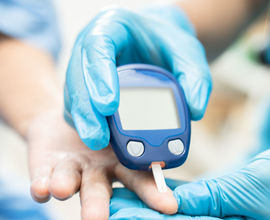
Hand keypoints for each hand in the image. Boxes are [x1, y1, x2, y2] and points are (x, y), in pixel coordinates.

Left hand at [26, 109, 177, 219]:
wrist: (67, 113)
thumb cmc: (107, 117)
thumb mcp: (131, 114)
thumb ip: (153, 115)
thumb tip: (195, 107)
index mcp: (124, 161)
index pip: (141, 179)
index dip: (154, 192)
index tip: (169, 205)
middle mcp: (100, 171)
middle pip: (102, 190)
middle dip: (102, 205)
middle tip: (102, 219)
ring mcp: (73, 169)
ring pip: (72, 182)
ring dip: (68, 188)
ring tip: (64, 190)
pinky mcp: (46, 165)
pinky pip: (42, 175)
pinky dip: (42, 183)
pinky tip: (41, 189)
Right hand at [64, 6, 211, 149]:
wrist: (155, 43)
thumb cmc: (166, 43)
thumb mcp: (187, 51)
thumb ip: (195, 76)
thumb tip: (195, 110)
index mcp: (112, 27)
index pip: (97, 47)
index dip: (99, 76)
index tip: (109, 105)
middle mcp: (91, 47)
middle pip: (77, 76)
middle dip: (86, 109)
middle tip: (98, 137)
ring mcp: (84, 68)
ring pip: (73, 95)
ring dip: (83, 121)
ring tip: (98, 142)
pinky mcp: (85, 89)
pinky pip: (77, 107)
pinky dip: (86, 124)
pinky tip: (99, 137)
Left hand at [106, 144, 269, 219]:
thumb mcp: (255, 187)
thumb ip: (212, 197)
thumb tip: (170, 203)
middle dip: (141, 219)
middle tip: (106, 212)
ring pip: (180, 215)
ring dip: (149, 206)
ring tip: (116, 199)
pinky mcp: (223, 208)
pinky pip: (191, 202)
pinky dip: (168, 195)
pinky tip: (145, 187)